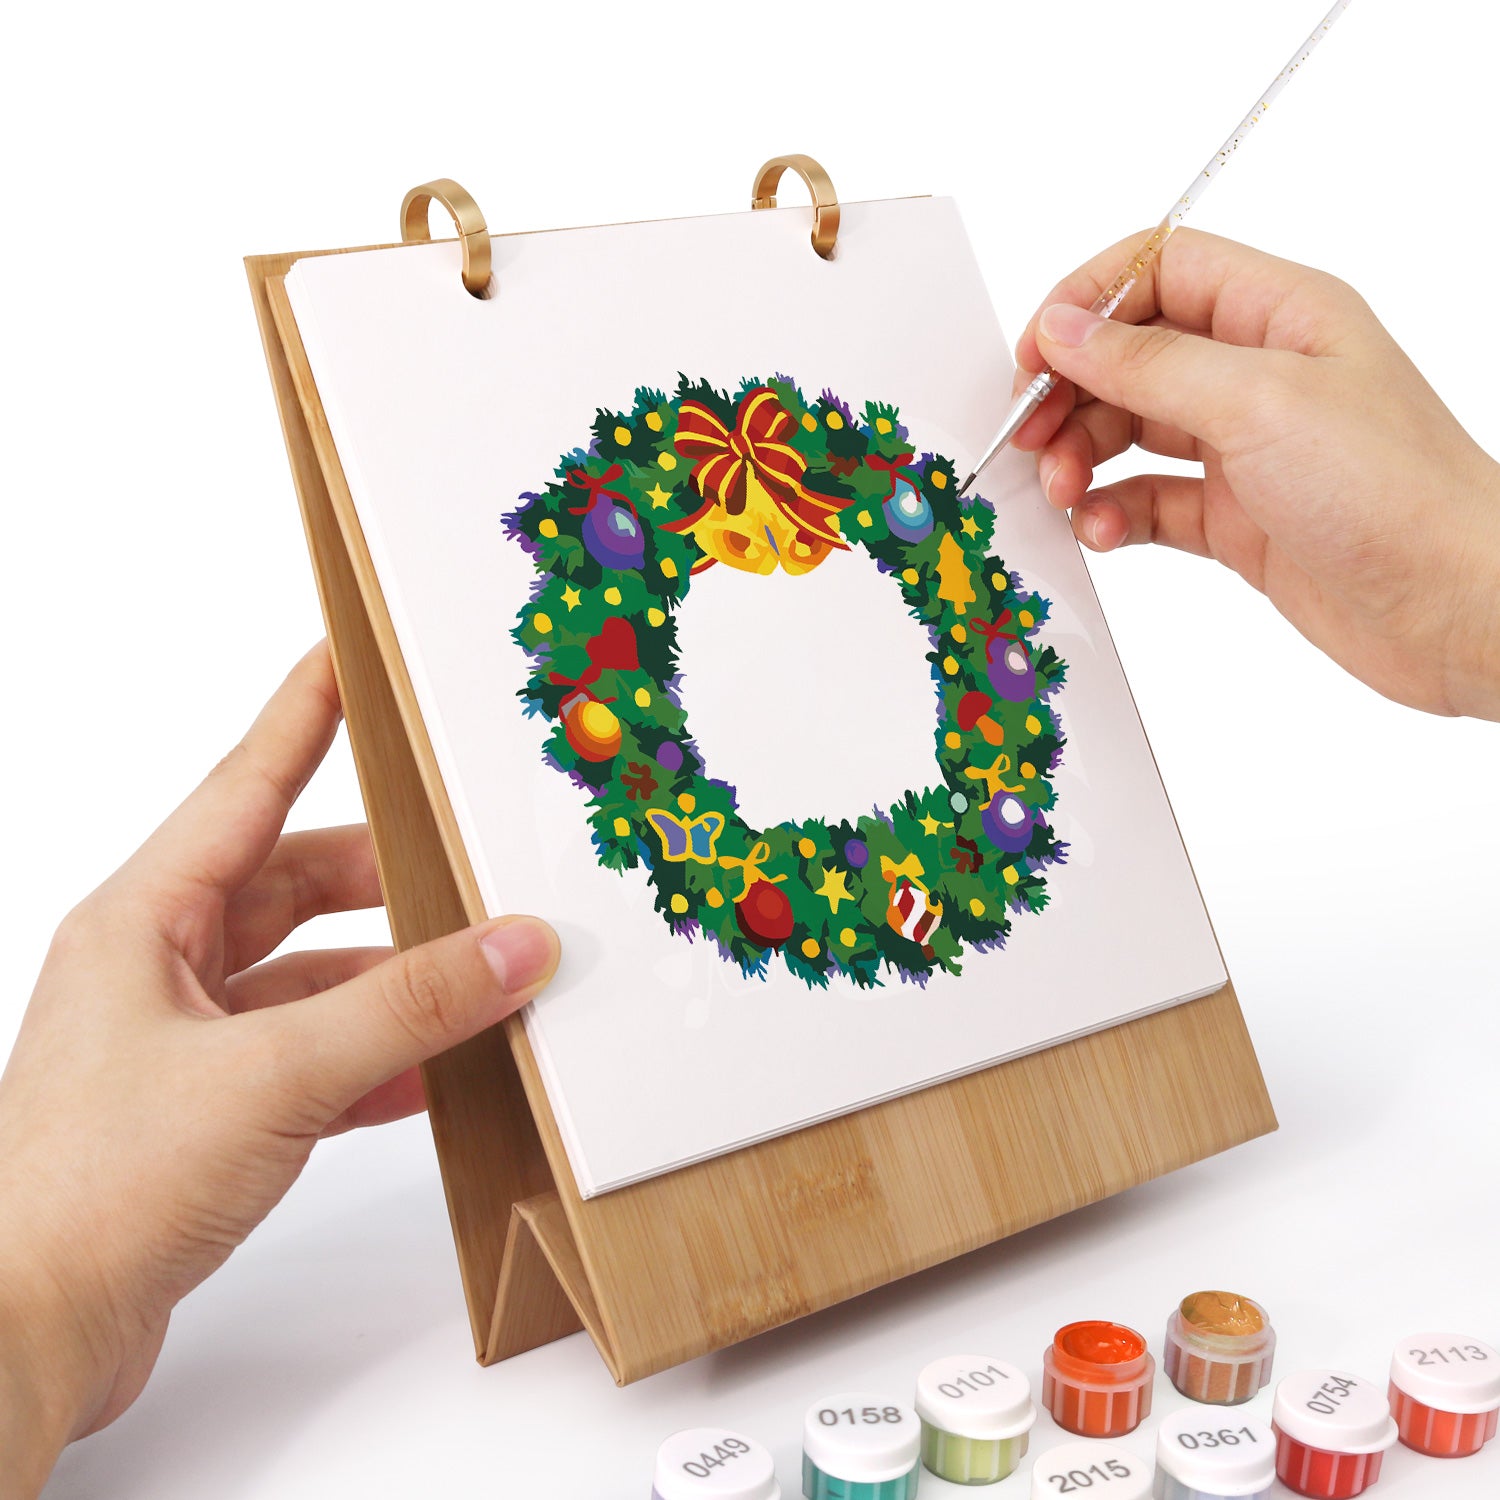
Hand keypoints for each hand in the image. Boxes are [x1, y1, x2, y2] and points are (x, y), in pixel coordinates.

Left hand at [0, 644, 558, 1498]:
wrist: (25, 1334)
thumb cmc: (91, 1187)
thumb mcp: (275, 1073)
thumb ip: (406, 1006)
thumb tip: (511, 946)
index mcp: (146, 921)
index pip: (245, 786)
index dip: (302, 716)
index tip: (349, 660)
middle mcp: (160, 970)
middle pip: (295, 886)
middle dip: (387, 878)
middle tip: (468, 862)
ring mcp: (184, 1045)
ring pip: (312, 978)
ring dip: (392, 981)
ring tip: (477, 977)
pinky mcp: (207, 1115)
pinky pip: (313, 1058)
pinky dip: (376, 1059)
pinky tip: (434, 1074)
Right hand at [1009, 228, 1499, 719]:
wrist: (1455, 607)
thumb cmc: (1393, 492)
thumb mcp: (1258, 402)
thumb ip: (1148, 363)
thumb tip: (1064, 328)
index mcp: (1279, 313)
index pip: (1159, 269)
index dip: (1088, 302)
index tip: (1036, 355)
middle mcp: (1260, 373)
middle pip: (1132, 356)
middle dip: (1073, 394)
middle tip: (1032, 437)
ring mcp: (1247, 448)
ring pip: (1132, 432)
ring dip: (1083, 458)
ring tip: (1067, 492)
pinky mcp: (1238, 519)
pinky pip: (1150, 501)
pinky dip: (1113, 514)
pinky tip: (1103, 530)